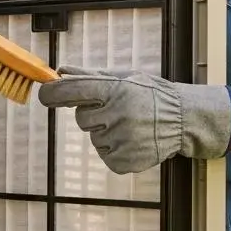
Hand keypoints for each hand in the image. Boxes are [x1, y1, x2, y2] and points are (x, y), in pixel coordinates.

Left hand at [38, 68, 230, 174]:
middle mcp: (117, 114)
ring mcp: (121, 139)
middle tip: (119, 111)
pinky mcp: (125, 161)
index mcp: (115, 89)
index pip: (70, 91)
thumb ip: (91, 75)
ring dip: (107, 133)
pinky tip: (134, 140)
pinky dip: (116, 150)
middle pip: (82, 119)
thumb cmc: (153, 95)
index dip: (52, 94)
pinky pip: (106, 155)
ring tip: (132, 126)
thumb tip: (60, 70)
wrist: (184, 120)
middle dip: (95, 115)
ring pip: (95, 138)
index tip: (46, 95)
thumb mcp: (126, 77)